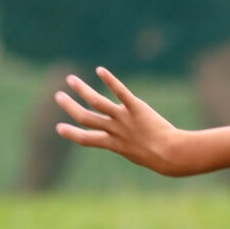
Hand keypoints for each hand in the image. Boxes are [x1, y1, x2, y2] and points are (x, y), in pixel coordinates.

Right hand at [53, 67, 198, 174]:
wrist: (171, 154)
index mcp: (113, 144)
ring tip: (71, 79)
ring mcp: (124, 118)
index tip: (59, 127)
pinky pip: (120, 92)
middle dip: (69, 107)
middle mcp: (114, 130)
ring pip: (97, 102)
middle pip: (85, 117)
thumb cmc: (161, 158)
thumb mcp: (138, 155)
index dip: (71, 134)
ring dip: (82, 90)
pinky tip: (100, 70)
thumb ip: (129, 146)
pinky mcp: (136, 108)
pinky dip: (110, 80)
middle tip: (58, 96)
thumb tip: (127, 145)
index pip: (85, 139)